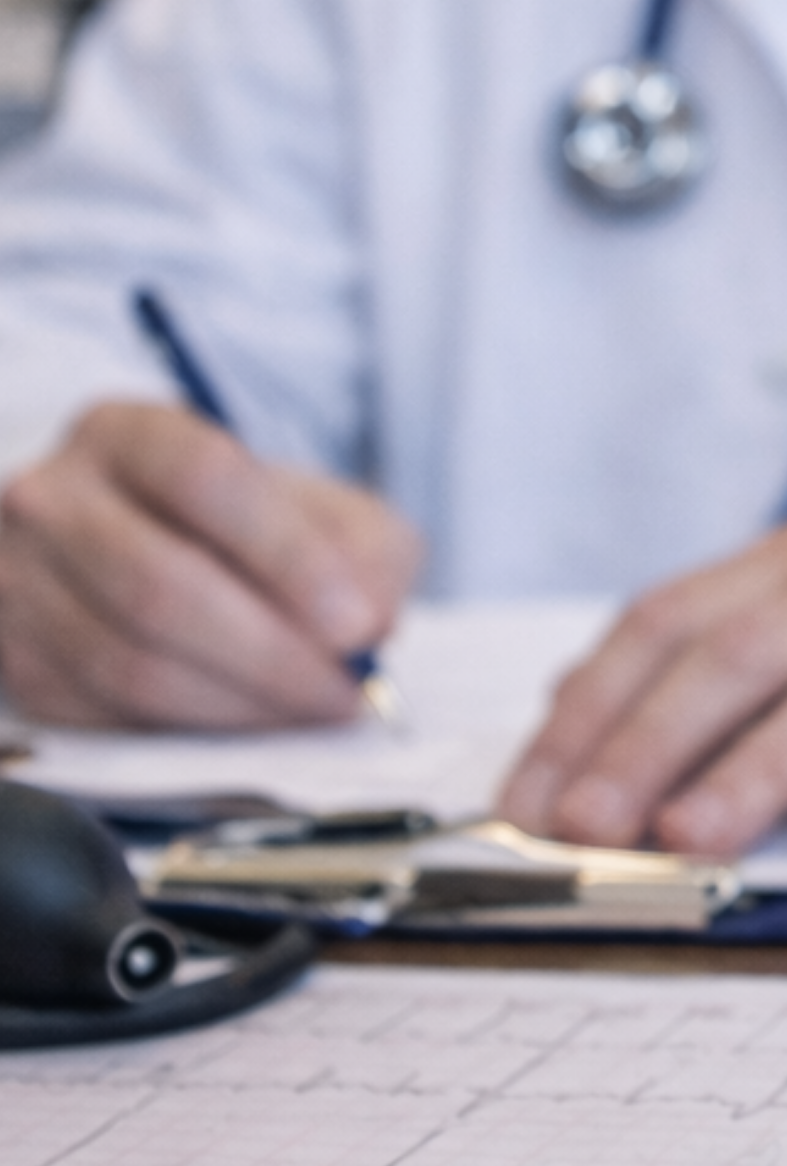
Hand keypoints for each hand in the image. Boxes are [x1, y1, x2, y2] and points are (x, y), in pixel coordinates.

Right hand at [0, 401, 422, 728]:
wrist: (149, 552)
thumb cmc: (245, 528)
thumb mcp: (320, 509)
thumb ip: (364, 549)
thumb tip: (372, 621)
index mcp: (130, 435)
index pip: (205, 479)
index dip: (286, 554)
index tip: (356, 622)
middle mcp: (53, 498)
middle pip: (159, 585)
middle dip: (270, 652)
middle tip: (346, 689)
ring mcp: (16, 581)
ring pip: (128, 663)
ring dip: (238, 703)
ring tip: (312, 710)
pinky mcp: (13, 662)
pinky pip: (103, 714)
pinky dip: (191, 731)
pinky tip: (249, 722)